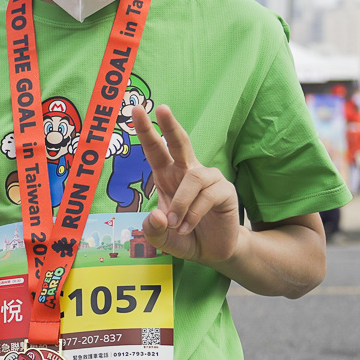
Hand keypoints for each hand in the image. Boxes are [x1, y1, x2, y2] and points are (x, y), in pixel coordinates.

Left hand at [130, 104, 243, 264]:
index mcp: (167, 176)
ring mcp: (208, 179)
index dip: (146, 130)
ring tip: (175, 225)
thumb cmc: (183, 237)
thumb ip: (152, 230)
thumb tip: (158, 215)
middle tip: (161, 108)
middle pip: (180, 143)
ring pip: (193, 179)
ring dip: (180, 204)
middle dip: (170, 125)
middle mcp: (187, 172)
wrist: (212, 252)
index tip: (135, 109)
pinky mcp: (224, 191)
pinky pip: (207, 195)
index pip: (155, 149)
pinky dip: (194, 214)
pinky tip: (187, 227)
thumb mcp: (161, 239)